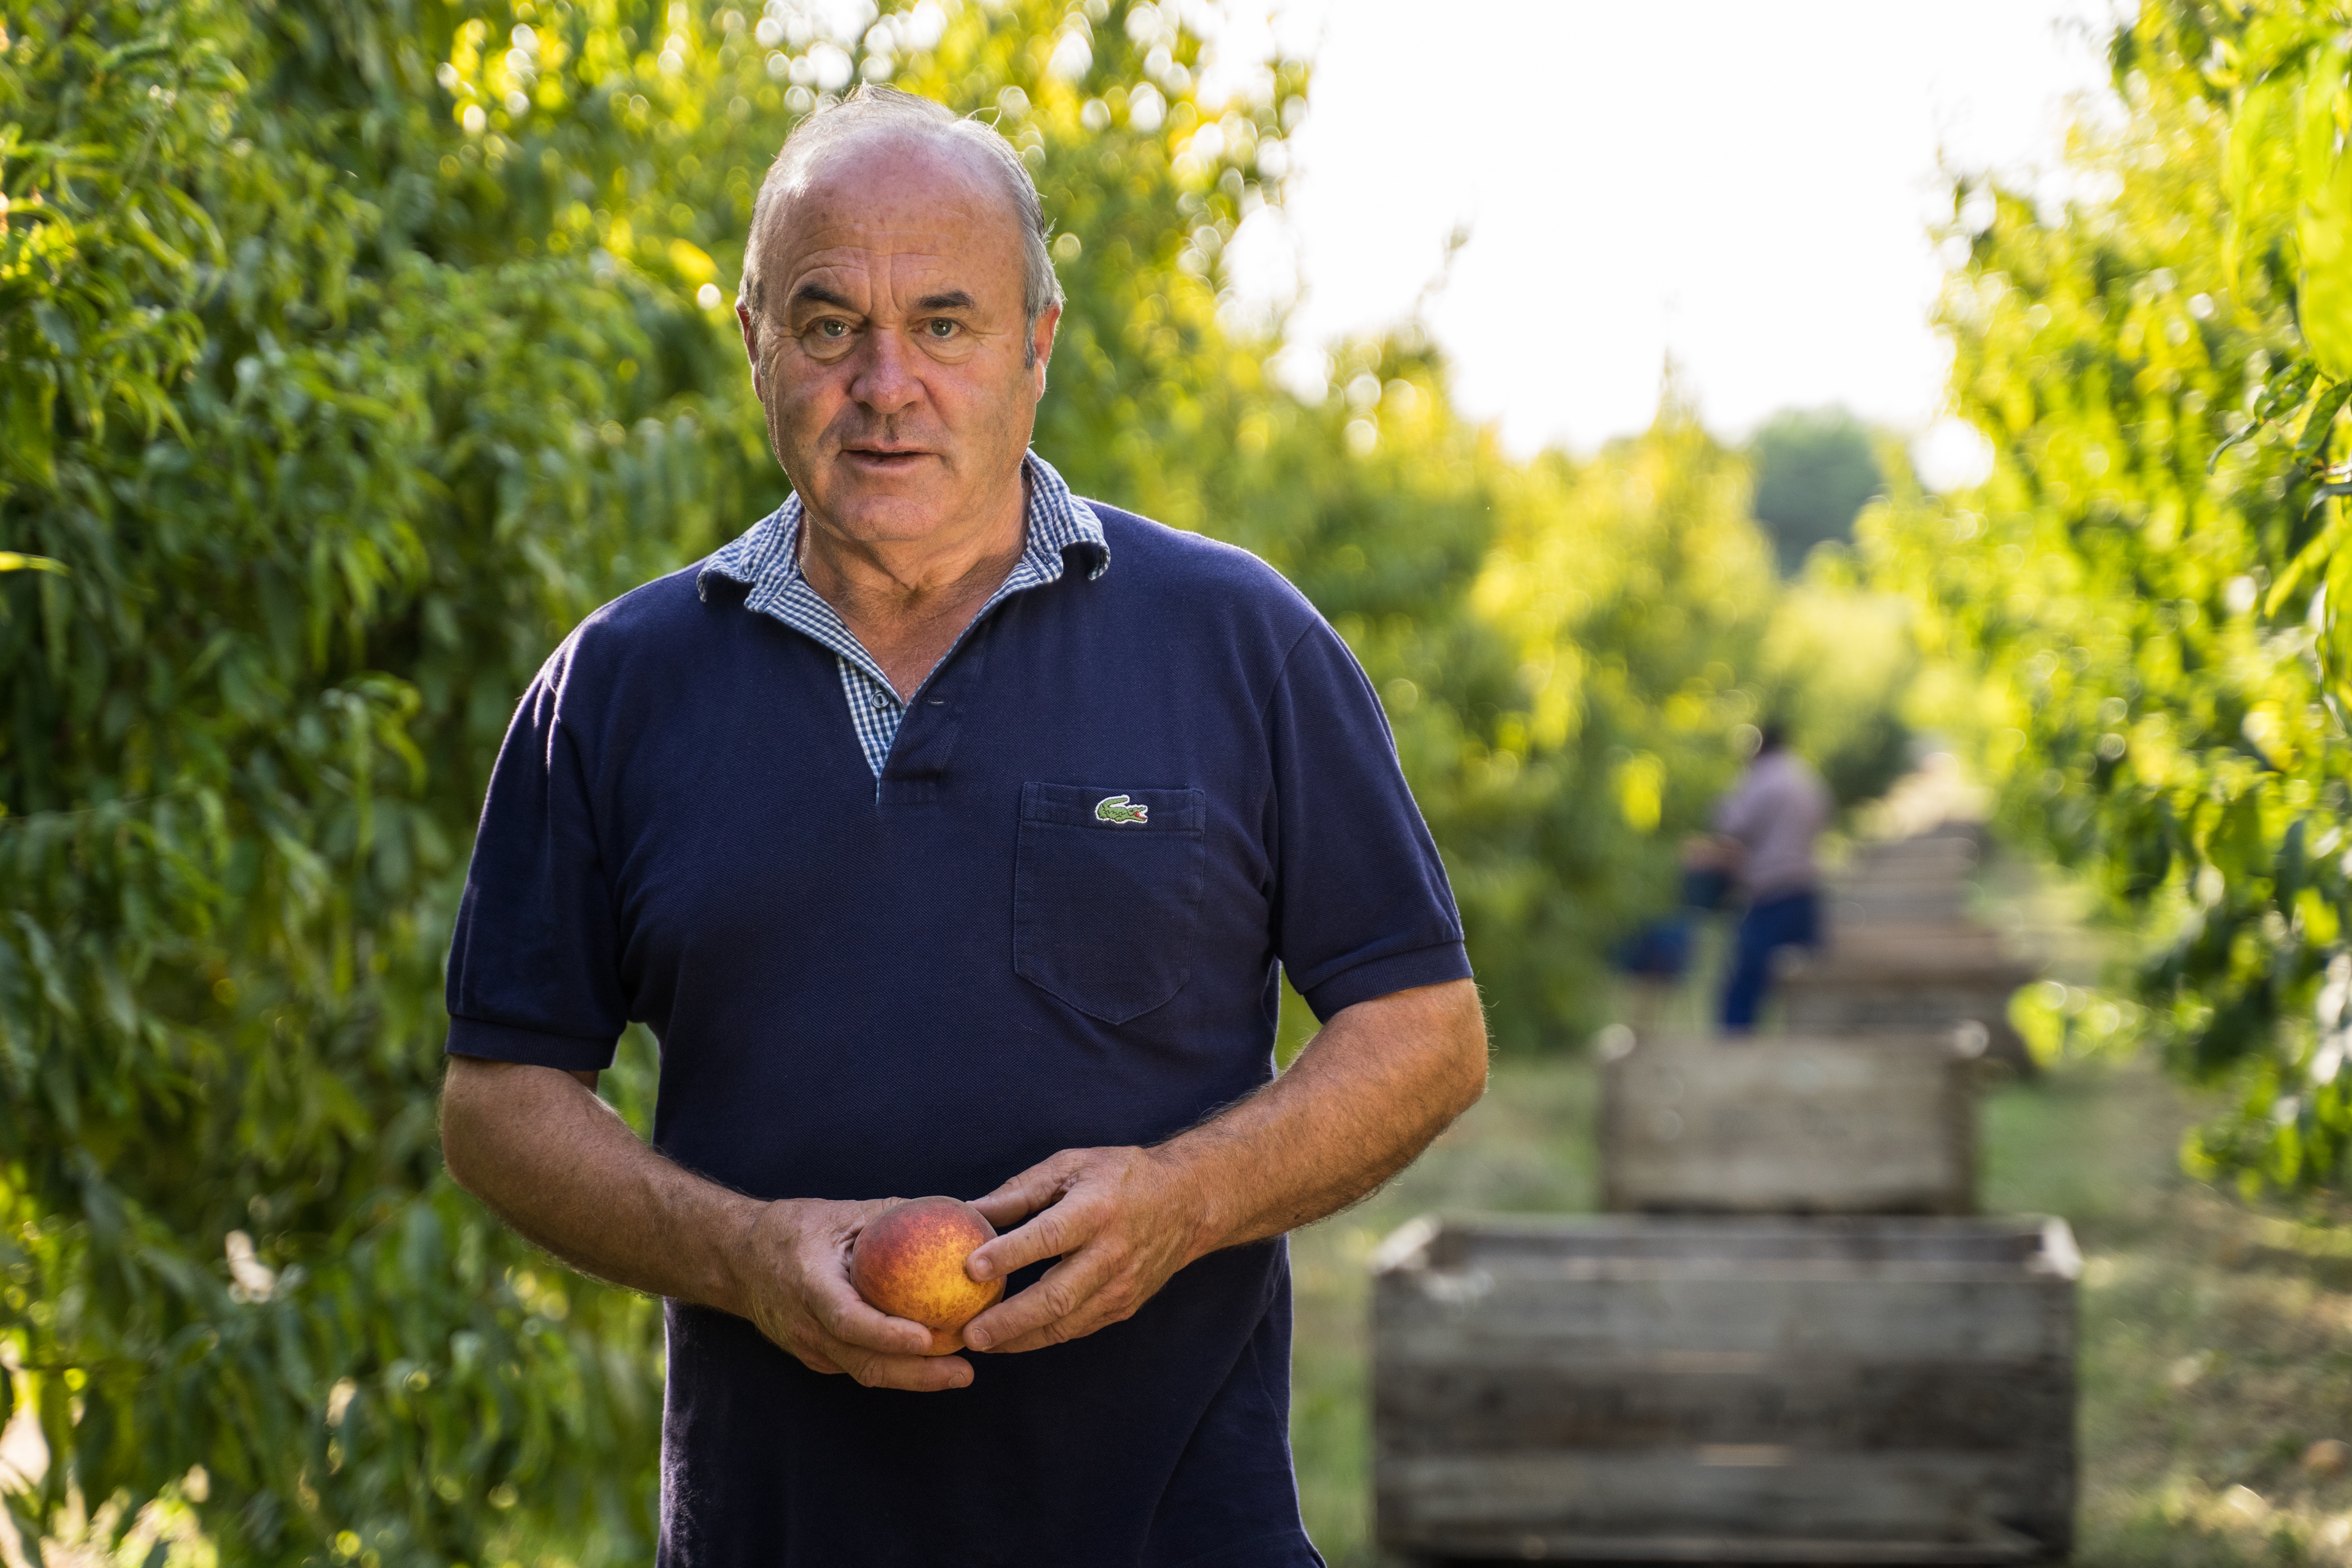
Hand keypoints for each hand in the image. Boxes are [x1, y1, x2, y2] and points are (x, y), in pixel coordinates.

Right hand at [724, 1197, 974, 1391]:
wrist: (736, 1262)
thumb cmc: (792, 1229)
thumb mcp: (839, 1213)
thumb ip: (892, 1215)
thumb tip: (954, 1210)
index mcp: (809, 1285)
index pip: (849, 1320)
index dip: (888, 1334)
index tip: (928, 1338)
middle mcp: (806, 1326)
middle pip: (864, 1363)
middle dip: (918, 1374)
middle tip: (965, 1371)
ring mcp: (809, 1348)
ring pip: (865, 1372)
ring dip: (914, 1378)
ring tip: (959, 1372)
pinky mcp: (816, 1357)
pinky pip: (859, 1366)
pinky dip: (895, 1368)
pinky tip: (932, 1362)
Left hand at [959, 1146, 1211, 1353]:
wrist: (1187, 1203)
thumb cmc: (1120, 1177)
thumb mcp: (1072, 1166)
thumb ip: (1021, 1190)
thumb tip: (971, 1210)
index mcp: (1097, 1209)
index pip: (1050, 1236)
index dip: (1011, 1253)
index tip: (972, 1267)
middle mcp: (1112, 1253)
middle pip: (1058, 1296)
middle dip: (1010, 1320)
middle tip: (971, 1333)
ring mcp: (1121, 1286)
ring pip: (1066, 1323)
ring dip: (1020, 1338)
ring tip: (980, 1342)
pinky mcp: (1124, 1306)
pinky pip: (1077, 1328)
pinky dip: (1042, 1336)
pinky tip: (1012, 1337)